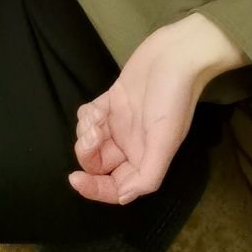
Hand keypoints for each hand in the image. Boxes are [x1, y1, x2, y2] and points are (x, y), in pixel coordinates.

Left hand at [69, 12, 250, 204]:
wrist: (176, 54)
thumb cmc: (173, 97)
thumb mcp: (165, 141)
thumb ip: (147, 175)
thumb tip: (122, 197)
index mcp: (146, 158)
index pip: (116, 185)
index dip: (94, 188)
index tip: (75, 178)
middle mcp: (132, 143)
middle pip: (99, 163)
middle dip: (88, 153)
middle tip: (92, 135)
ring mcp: (122, 121)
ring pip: (91, 139)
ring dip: (86, 131)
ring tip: (96, 117)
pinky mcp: (113, 100)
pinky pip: (90, 116)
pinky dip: (86, 115)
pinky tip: (96, 108)